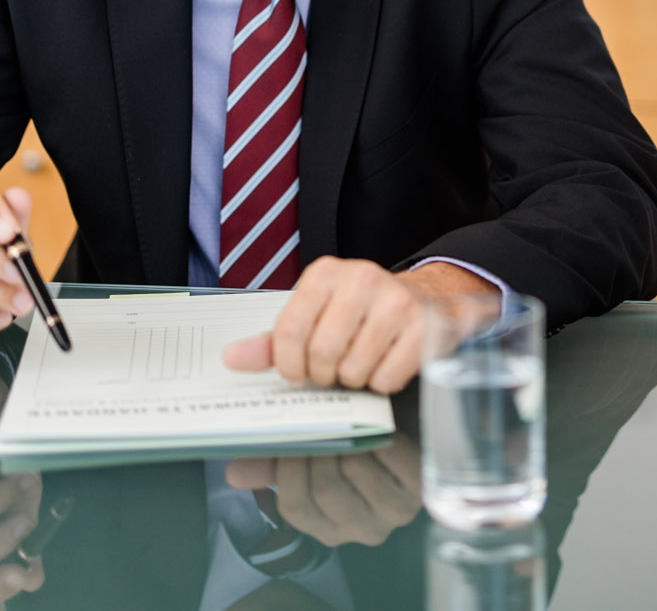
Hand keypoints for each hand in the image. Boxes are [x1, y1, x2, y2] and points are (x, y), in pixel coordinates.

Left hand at [221, 258, 495, 393]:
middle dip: (323, 375)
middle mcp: (362, 279)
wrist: (424, 298)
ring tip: (360, 362)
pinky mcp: (424, 327)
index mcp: (326, 274)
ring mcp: (396, 301)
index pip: (289, 330)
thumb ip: (273, 342)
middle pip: (322, 353)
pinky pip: (386, 378)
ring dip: (353, 379)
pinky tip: (385, 362)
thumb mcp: (314, 316)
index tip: (297, 372)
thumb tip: (232, 359)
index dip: (289, 365)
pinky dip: (381, 382)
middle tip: (332, 371)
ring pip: (354, 369)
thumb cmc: (360, 312)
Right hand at [225, 435, 421, 547]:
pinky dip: (379, 436)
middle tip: (313, 418)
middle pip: (326, 491)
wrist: (405, 427)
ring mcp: (393, 513)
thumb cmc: (355, 440)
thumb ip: (273, 461)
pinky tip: (375, 422)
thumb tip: (234, 473)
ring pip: (357, 472)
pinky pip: (392, 459)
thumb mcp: (313, 451)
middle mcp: (361, 529)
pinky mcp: (419, 489)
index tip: (287, 438)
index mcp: (328, 526)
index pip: (296, 507)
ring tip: (340, 416)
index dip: (287, 471)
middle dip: (316, 450)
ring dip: (347, 440)